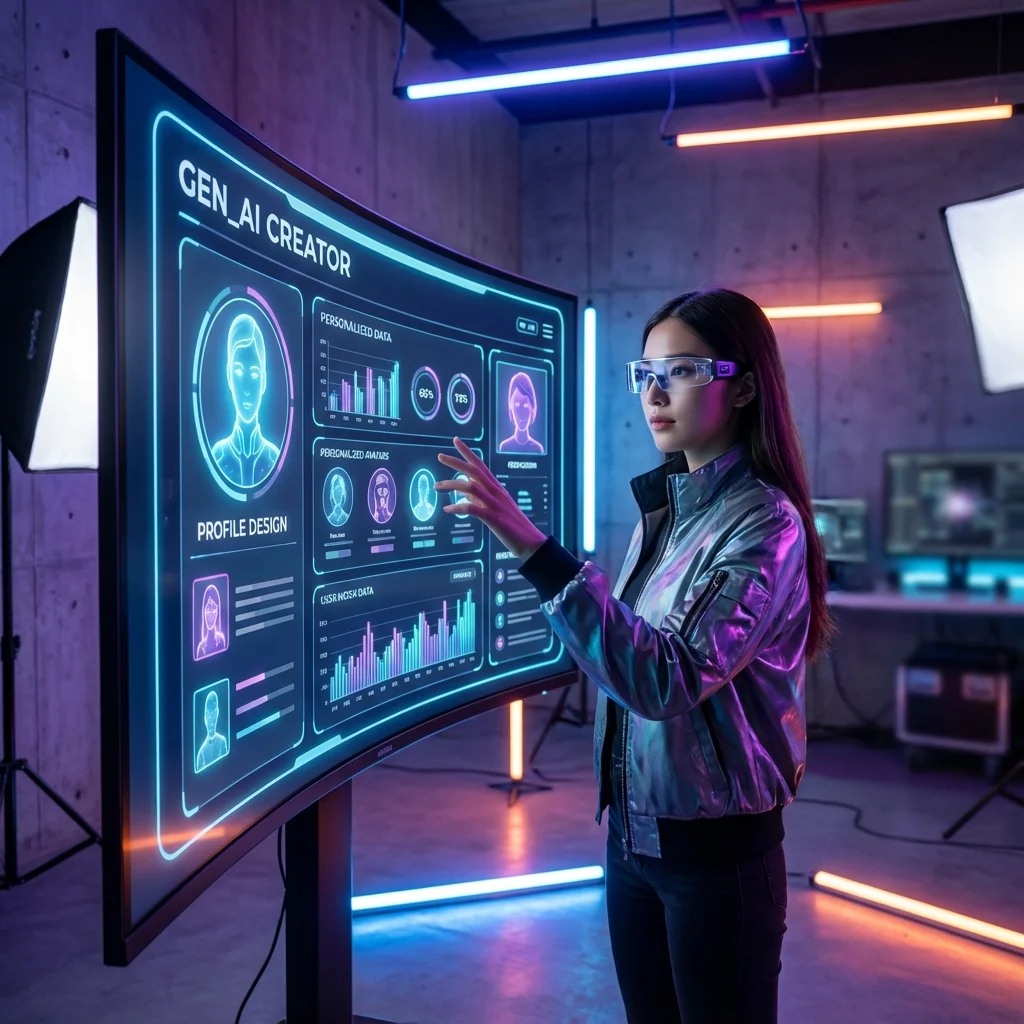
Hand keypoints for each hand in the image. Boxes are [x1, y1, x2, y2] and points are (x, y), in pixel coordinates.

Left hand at [435, 438, 546, 560]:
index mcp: (497, 488)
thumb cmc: (512, 526)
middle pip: (475, 471)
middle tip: (440, 456)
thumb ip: (479, 499)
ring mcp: (496, 505)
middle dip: (456, 462)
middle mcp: (497, 492)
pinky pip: (473, 509)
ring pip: (471, 487)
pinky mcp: (495, 519)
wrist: (531, 543)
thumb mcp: (494, 508)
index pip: (481, 465)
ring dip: (452, 485)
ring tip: (437, 486)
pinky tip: (447, 509)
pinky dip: (458, 507)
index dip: (468, 453)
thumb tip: (464, 492)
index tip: (455, 440)